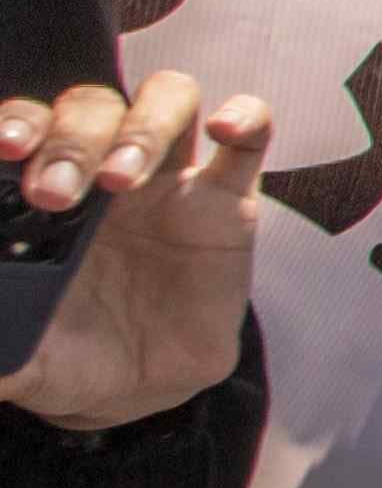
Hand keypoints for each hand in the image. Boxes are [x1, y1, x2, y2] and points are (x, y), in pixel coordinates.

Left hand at [0, 74, 275, 431]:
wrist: (142, 387)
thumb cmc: (72, 357)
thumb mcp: (21, 360)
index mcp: (44, 190)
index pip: (29, 125)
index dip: (18, 122)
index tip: (6, 149)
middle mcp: (104, 167)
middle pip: (94, 108)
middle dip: (72, 141)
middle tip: (55, 194)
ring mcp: (170, 178)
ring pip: (167, 100)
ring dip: (144, 126)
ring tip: (121, 177)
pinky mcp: (228, 200)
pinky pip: (251, 139)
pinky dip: (244, 118)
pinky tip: (224, 128)